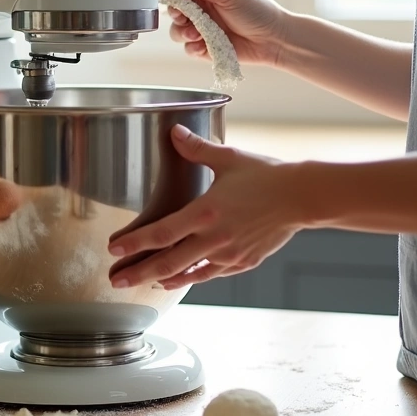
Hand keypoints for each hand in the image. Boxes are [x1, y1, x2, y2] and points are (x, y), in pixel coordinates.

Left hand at [107, 124, 303, 289]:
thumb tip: (175, 132)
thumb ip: (197, 149)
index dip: (134, 243)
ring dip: (162, 279)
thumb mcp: (228, 159)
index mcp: (205, 212)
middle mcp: (214, 238)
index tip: (113, 250)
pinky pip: (211, 275)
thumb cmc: (266, 176)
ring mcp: (228, 255)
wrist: (302, 198)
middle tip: (117, 280)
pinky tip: (179, 279)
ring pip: (188, 274)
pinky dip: (191, 278)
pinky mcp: (243, 263)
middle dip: (138, 272)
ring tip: (143, 283)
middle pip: (168, 262)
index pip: (161, 233)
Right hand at [163, 0, 290, 66]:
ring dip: (183, 32)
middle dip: (176, 14)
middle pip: (174, 7)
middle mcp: (203, 3)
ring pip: (177, 29)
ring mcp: (203, 24)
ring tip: (196, 34)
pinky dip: (192, 48)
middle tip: (185, 19)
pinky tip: (203, 46)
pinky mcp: (205, 44)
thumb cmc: (257, 10)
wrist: (273, 39)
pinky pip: (188, 47)